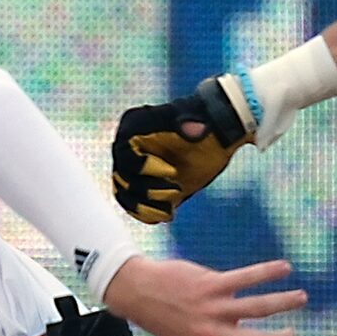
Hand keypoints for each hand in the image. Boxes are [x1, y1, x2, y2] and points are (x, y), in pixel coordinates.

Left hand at [102, 255, 304, 335]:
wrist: (138, 293)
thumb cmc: (164, 318)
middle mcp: (211, 335)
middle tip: (292, 335)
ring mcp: (212, 309)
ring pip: (259, 308)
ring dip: (285, 302)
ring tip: (301, 298)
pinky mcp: (211, 284)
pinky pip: (247, 277)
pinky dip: (269, 272)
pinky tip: (285, 268)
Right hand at [109, 79, 252, 224]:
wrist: (214, 138)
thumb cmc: (206, 125)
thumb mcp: (201, 121)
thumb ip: (194, 124)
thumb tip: (196, 129)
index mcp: (135, 126)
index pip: (124, 153)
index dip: (144, 168)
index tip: (173, 172)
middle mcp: (128, 149)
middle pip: (122, 178)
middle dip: (148, 191)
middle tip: (177, 189)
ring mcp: (133, 170)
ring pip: (125, 195)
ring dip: (147, 206)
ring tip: (171, 208)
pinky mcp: (143, 188)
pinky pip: (133, 207)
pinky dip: (148, 215)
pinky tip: (169, 214)